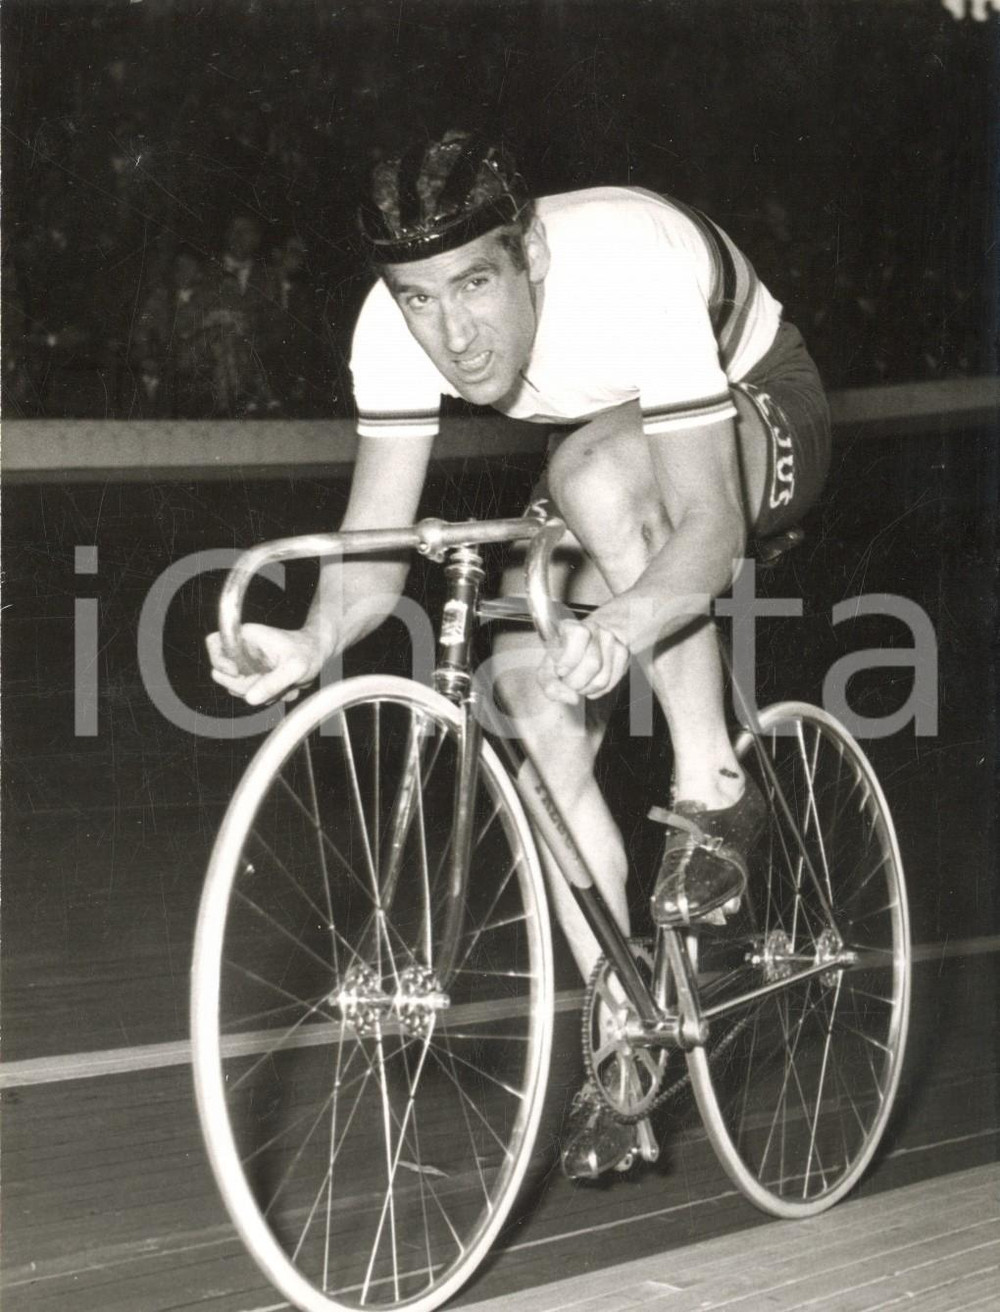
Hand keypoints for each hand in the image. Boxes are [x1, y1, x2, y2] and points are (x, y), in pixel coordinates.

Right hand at [206, 624, 323, 705]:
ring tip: (282, 684)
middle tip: (270, 682)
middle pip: (221, 673)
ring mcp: (245, 665)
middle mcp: (241, 650)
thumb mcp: (295, 668)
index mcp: (246, 636)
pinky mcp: (252, 678)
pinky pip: (249, 695)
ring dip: (259, 693)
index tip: (237, 672)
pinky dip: (266, 697)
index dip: (219, 660)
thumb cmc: (307, 653)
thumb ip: (274, 682)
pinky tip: (283, 688)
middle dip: (244, 685)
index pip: (213, 643)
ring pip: (235, 688)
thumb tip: (250, 698)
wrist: (317, 656)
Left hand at [537, 618, 629, 704]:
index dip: (570, 658)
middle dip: (576, 682)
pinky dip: (598, 691)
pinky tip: (590, 683)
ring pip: (603, 678)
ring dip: (587, 689)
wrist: (584, 643)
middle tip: (567, 682)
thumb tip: (572, 699)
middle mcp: (594, 628)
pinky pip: (611, 683)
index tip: (560, 671)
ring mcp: (611, 639)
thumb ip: (550, 683)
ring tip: (578, 683)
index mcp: (571, 625)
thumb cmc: (562, 655)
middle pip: (593, 663)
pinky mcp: (623, 653)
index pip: (580, 635)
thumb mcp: (548, 666)